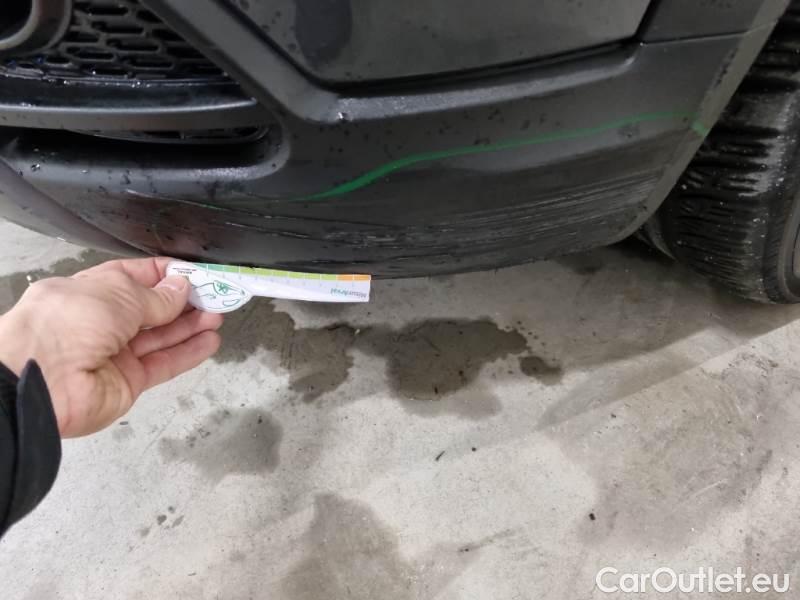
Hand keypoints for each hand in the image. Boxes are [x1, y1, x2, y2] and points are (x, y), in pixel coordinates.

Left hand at [0, 257, 222, 436]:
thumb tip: (181, 288)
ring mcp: (116, 353)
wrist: (45, 381)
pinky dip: (189, 353)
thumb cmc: (67, 323)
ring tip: (219, 315)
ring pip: (162, 336)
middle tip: (215, 295)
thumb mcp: (118, 294)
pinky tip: (210, 341)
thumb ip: (156, 296)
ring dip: (192, 325)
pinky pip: (165, 363)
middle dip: (185, 301)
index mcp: (92, 290)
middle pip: (153, 309)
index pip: (137, 277)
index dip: (168, 275)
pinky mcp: (130, 380)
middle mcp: (103, 321)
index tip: (197, 275)